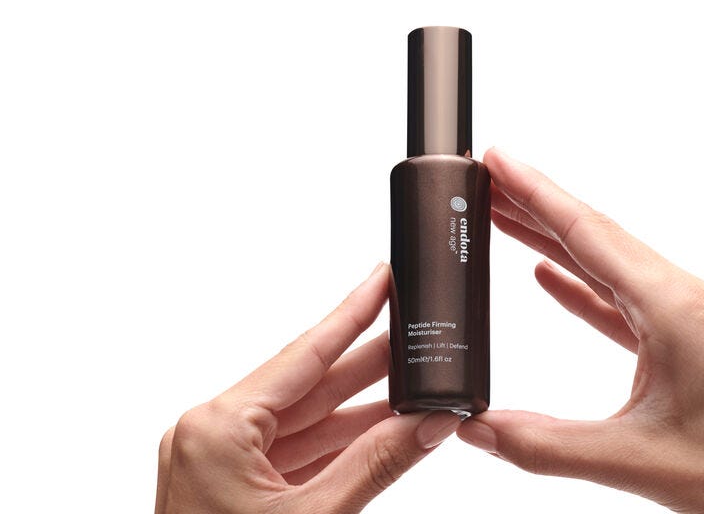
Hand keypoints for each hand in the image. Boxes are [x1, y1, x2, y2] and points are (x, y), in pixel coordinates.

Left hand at [156, 263, 460, 513]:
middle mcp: (212, 434)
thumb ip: (377, 465)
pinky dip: (340, 444)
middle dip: (368, 364)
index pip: (302, 356)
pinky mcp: (234, 485)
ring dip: (361, 409)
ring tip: (414, 385)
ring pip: (306, 421)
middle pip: (308, 385)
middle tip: (414, 333)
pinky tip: (383, 430)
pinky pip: (296, 452)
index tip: (381, 280)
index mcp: (216, 429)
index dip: (350, 314)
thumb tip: (428, 422)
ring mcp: (221, 461)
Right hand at [456, 149, 703, 512]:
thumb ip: (546, 444)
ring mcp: (690, 318)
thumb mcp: (635, 459)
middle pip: (596, 237)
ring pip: (609, 266)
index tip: (499, 161)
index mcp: (675, 307)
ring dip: (557, 242)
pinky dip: (584, 285)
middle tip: (490, 179)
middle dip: (537, 205)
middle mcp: (685, 299)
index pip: (588, 234)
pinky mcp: (690, 342)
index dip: (535, 193)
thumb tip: (479, 427)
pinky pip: (624, 301)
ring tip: (508, 219)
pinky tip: (554, 278)